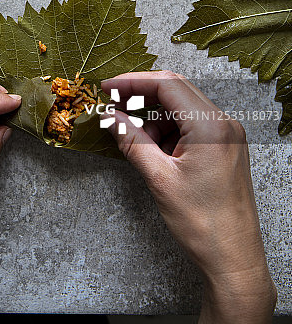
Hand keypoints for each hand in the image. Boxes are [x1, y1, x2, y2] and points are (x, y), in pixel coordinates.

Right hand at [101, 70, 276, 323]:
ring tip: (135, 140)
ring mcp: (226, 135)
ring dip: (153, 117)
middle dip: (141, 95)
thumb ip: (133, 141)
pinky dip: (167, 131)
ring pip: (181, 108)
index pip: (167, 85)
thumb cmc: (204, 224)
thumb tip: (111, 119)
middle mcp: (223, 124)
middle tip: (113, 104)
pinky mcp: (224, 147)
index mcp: (211, 127)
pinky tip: (154, 151)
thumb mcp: (159, 179)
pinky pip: (190, 125)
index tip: (107, 87)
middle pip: (175, 90)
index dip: (133, 82)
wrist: (234, 259)